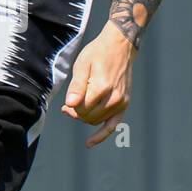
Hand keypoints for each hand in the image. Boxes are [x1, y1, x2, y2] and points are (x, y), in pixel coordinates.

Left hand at [61, 22, 136, 146]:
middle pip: (87, 116)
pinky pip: (112, 126)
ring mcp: (121, 102)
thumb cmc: (97, 54)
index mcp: (102, 87)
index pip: (80, 109)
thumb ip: (76, 85)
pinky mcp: (124, 105)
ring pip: (96, 121)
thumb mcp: (82, 65)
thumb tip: (70, 105)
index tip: (67, 102)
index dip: (71, 107)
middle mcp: (114, 98)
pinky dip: (101, 135)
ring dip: (85, 118)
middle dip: (76, 113)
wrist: (119, 47)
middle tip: (69, 105)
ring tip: (79, 107)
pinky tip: (89, 143)